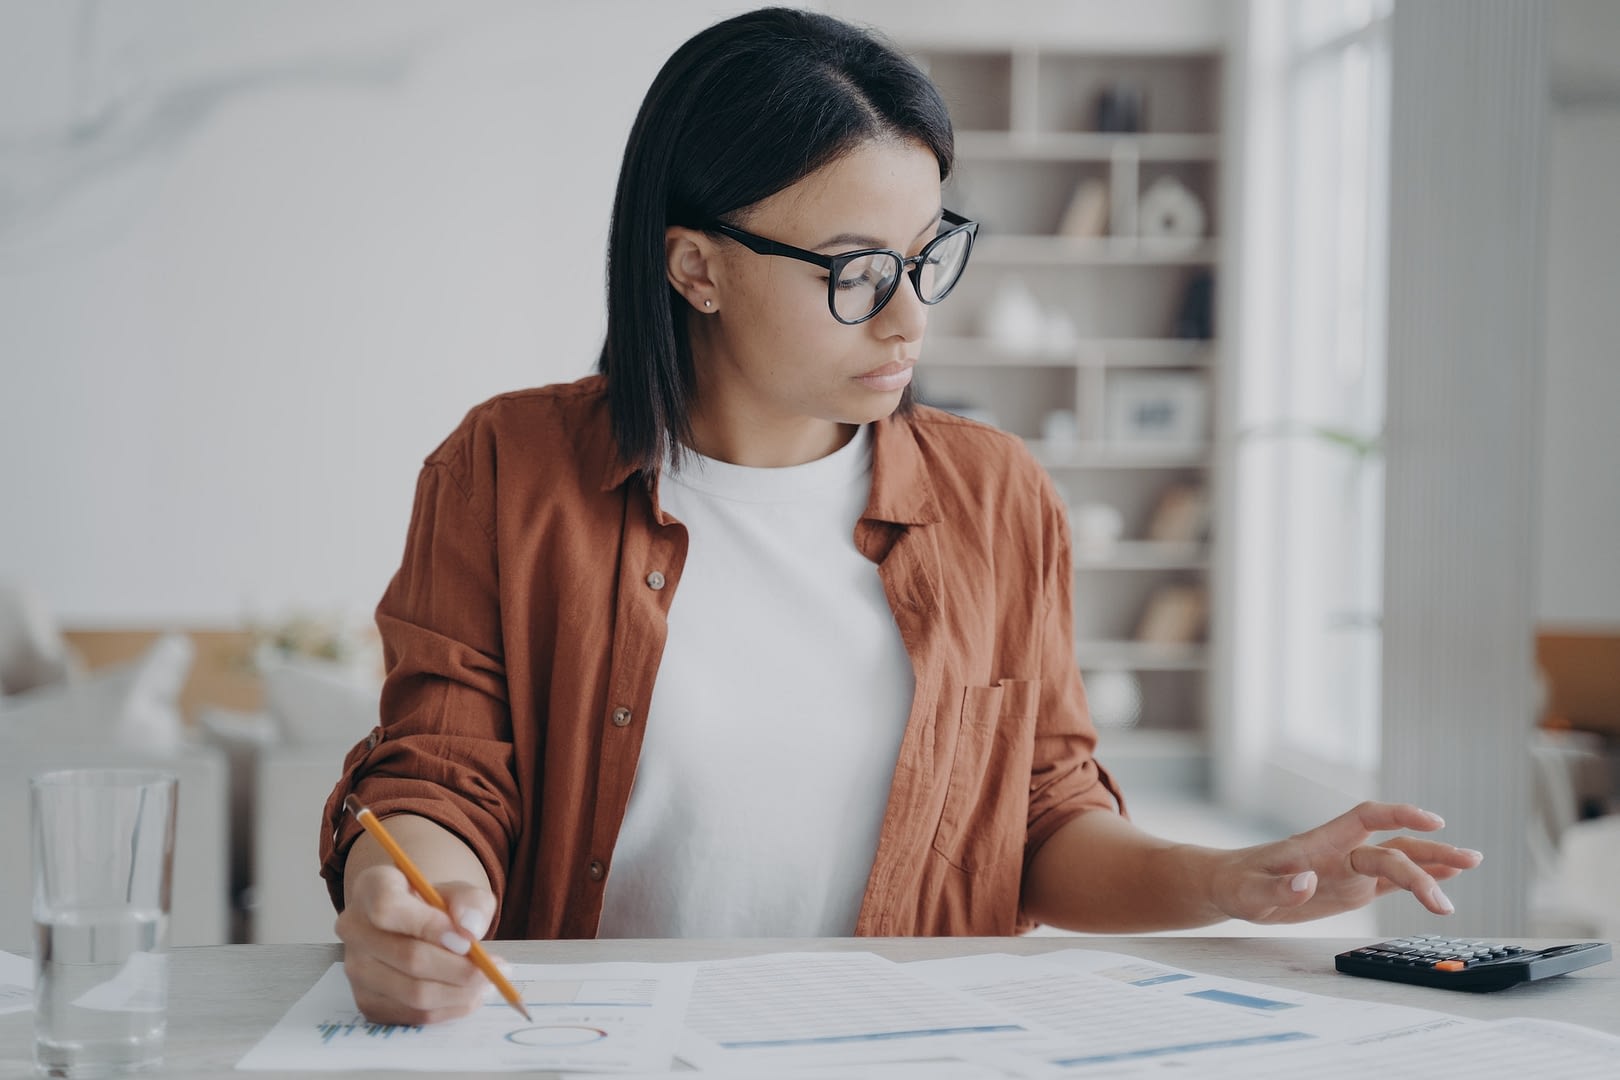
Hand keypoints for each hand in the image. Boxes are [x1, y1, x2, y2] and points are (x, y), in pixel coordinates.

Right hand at [335, 864, 500, 1024]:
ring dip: (459, 993)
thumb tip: (470, 929)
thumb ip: (471, 902)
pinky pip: (412, 1015)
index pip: (388, 908)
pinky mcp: (366, 1001)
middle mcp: (354, 928)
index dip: (429, 926)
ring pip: (413, 992)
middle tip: (494, 969)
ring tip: (487, 983)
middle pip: (407, 957)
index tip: (466, 939)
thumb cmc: (436, 905)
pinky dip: (448, 1009)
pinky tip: (468, 995)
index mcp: (371, 888)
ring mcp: (355, 969)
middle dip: (460, 969)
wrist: (415, 926)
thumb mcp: (460, 892)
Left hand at [1210, 801, 1483, 923]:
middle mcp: (1341, 853)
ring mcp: (1349, 871)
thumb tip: (1306, 883)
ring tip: (1471, 864)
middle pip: (1392, 847)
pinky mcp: (1351, 891)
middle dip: (1429, 853)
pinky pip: (1391, 883)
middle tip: (1469, 862)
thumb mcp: (1247, 891)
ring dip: (1433, 864)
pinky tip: (1445, 880)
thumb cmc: (1236, 883)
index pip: (1365, 818)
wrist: (1230, 887)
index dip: (1398, 815)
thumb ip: (1276, 888)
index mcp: (1319, 843)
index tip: (1430, 821)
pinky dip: (1419, 880)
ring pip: (1398, 862)